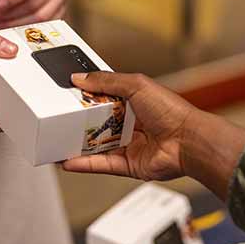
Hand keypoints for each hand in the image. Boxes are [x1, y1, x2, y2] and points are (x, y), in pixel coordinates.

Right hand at [63, 72, 197, 180]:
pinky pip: (102, 164)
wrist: (188, 141)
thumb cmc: (171, 111)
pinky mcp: (128, 165)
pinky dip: (85, 164)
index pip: (104, 97)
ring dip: (76, 146)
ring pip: (97, 146)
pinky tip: (67, 161)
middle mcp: (131, 124)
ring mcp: (129, 145)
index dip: (87, 96)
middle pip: (98, 123)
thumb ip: (107, 81)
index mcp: (134, 102)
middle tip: (58, 119)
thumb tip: (80, 78)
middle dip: (79, 122)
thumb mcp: (136, 85)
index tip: (68, 94)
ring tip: (56, 143)